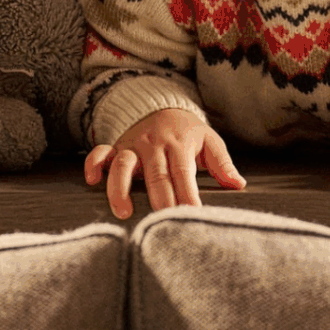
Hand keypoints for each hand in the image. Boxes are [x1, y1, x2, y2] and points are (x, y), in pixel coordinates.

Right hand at [82, 107, 244, 219]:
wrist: (162, 105)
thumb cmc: (188, 132)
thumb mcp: (209, 141)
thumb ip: (222, 163)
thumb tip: (238, 184)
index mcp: (179, 145)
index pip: (183, 174)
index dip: (187, 195)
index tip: (192, 216)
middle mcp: (154, 145)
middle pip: (156, 174)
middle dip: (160, 199)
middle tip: (163, 224)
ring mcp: (133, 146)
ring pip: (123, 165)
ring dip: (121, 188)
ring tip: (124, 212)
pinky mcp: (116, 146)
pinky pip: (100, 153)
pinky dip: (93, 164)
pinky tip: (91, 180)